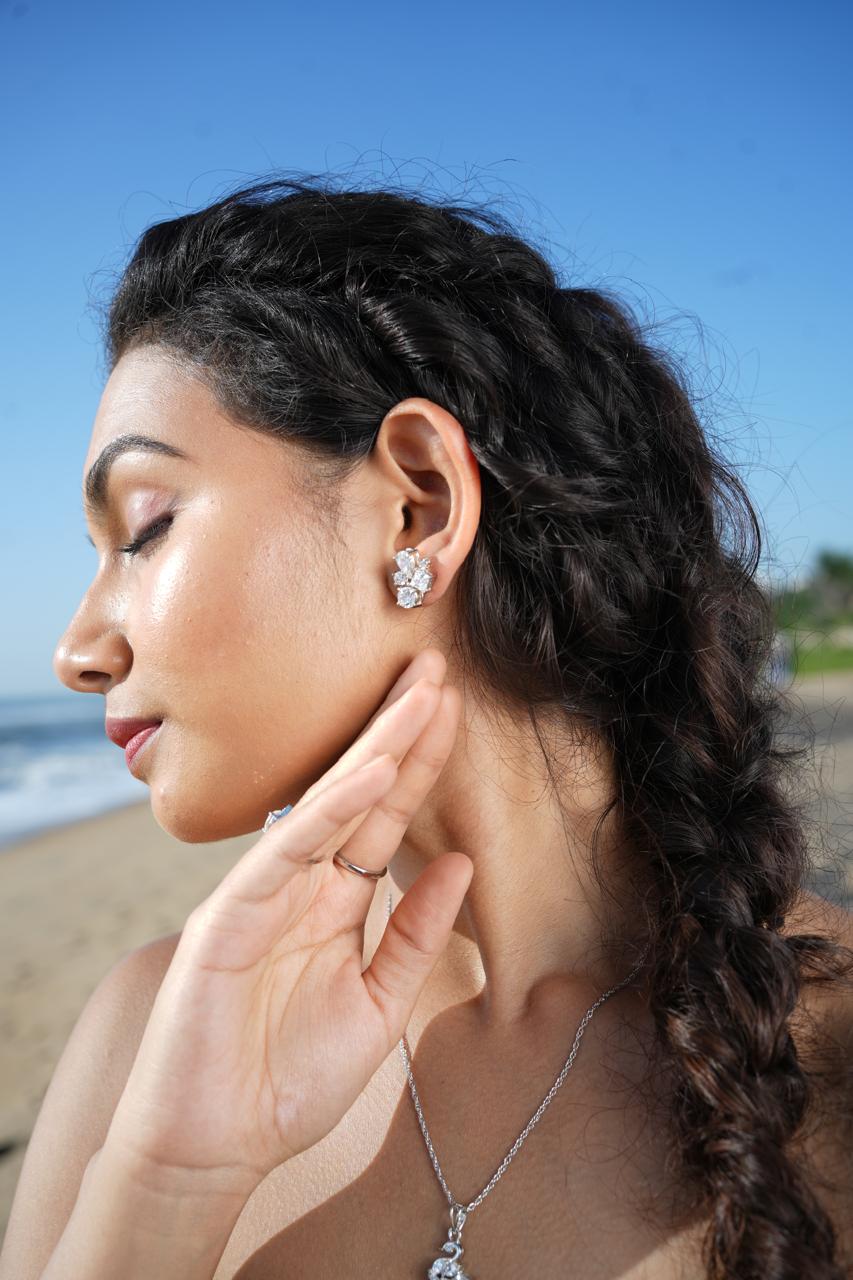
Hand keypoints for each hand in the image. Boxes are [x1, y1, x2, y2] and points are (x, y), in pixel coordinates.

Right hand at [102, 648, 471, 1197]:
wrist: (217, 1146)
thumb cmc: (289, 1079)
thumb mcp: (379, 1003)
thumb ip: (416, 933)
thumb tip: (463, 862)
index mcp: (336, 900)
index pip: (386, 817)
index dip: (421, 765)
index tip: (455, 710)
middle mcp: (303, 883)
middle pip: (361, 791)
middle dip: (401, 731)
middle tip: (438, 670)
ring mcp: (265, 891)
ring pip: (327, 804)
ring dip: (376, 749)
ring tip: (420, 696)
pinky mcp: (230, 913)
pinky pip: (287, 851)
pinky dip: (329, 810)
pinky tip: (370, 771)